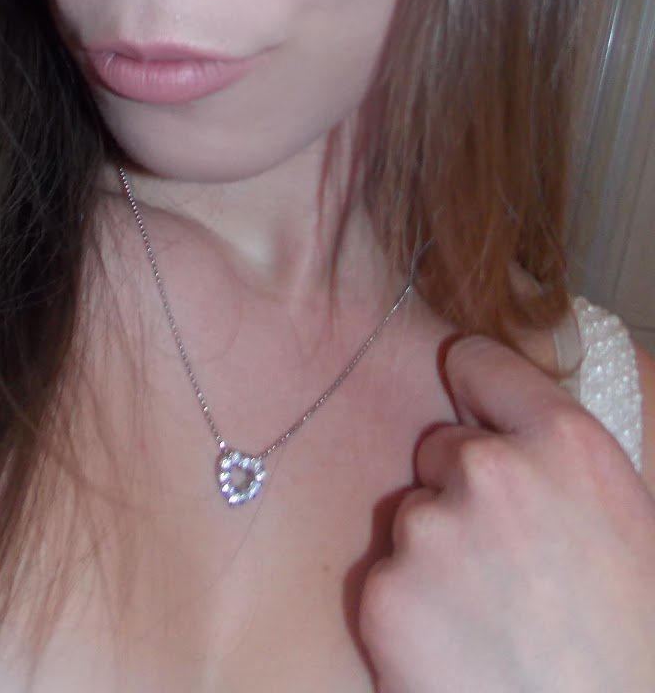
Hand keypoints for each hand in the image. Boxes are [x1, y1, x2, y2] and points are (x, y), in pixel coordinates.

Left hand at [359, 334, 654, 691]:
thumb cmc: (630, 650)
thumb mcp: (625, 531)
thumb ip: (558, 471)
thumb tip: (508, 436)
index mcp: (568, 445)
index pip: (480, 361)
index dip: (473, 387)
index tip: (470, 405)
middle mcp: (493, 469)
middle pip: (439, 449)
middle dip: (459, 495)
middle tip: (511, 570)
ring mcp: (432, 528)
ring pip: (413, 520)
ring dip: (436, 561)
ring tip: (496, 625)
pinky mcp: (387, 592)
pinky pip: (387, 581)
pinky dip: (411, 617)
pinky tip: (461, 656)